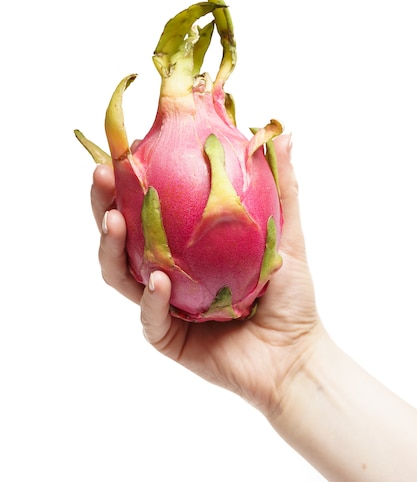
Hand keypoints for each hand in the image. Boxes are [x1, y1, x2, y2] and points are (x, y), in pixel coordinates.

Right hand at [91, 134, 320, 416]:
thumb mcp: (286, 233)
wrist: (295, 353)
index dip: (128, 178)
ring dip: (110, 246)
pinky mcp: (166, 335)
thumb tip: (282, 133)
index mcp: (183, 243)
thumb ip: (282, 187)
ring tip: (113, 221)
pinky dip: (151, 299)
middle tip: (102, 175)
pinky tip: (159, 281)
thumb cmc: (289, 292)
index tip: (124, 147)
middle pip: (120, 234)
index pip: (146, 206)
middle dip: (102, 203)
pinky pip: (150, 317)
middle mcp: (165, 268)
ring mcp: (161, 303)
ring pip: (120, 273)